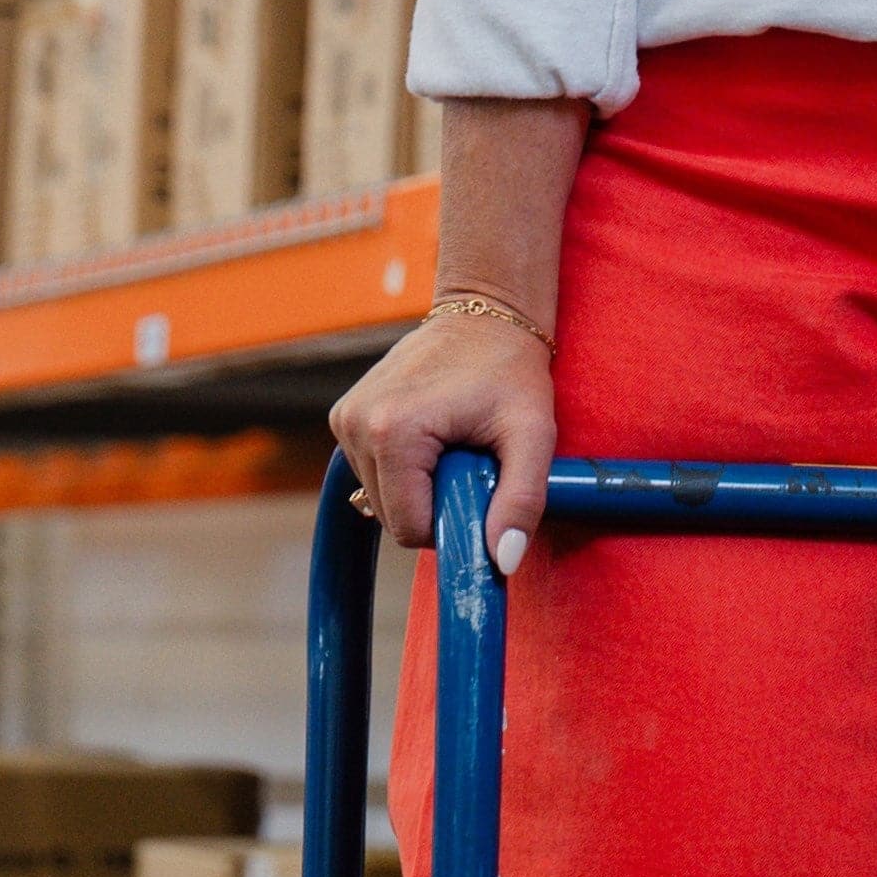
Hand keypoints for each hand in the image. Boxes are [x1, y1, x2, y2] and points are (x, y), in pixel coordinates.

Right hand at [326, 302, 554, 573]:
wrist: (485, 315)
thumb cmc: (511, 372)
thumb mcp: (532, 435)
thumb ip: (521, 501)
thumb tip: (503, 562)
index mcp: (392, 432)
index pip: (409, 527)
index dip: (450, 524)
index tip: (478, 488)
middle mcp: (355, 425)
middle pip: (391, 516)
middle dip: (435, 503)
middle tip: (469, 462)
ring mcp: (344, 419)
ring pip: (380, 498)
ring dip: (420, 486)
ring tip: (452, 444)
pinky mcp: (344, 416)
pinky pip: (373, 473)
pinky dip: (404, 469)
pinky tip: (432, 437)